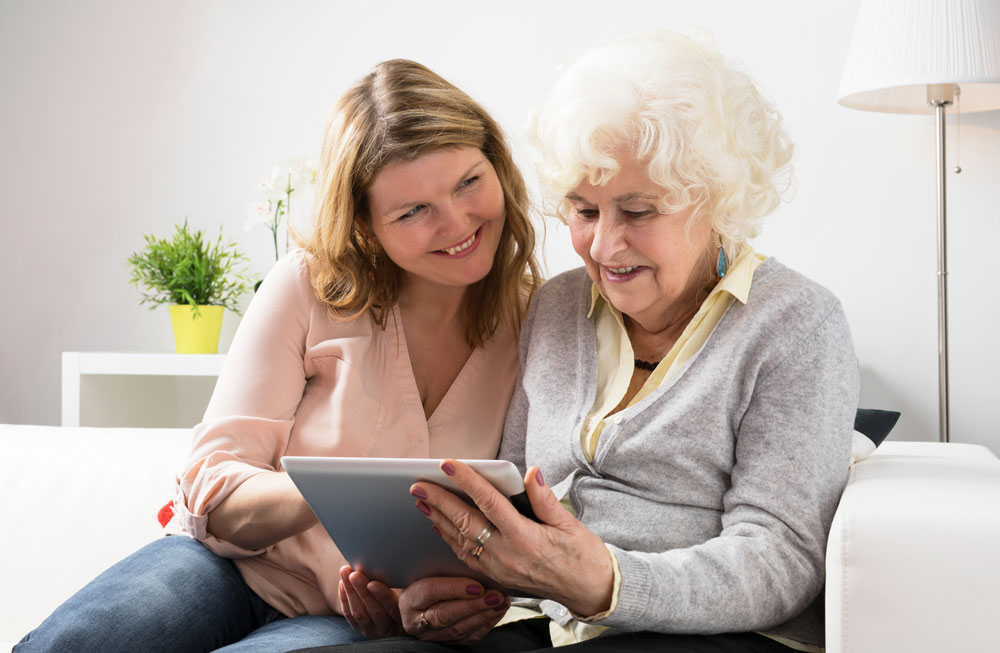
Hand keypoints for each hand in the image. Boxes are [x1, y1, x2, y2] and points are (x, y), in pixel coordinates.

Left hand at [338, 566, 402, 638]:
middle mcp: (388, 627)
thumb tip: (397, 567)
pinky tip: (342, 584)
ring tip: (345, 572)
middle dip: (362, 591)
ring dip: (350, 592)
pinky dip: (345, 599)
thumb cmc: (407, 600)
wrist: (397, 622)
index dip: (382, 595)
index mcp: (403, 618)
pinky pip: (350, 617)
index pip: (392, 607)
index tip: (372, 583)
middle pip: (374, 611)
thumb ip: (404, 586)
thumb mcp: (408, 595)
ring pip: (359, 613)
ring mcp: (373, 630)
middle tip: (354, 574)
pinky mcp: (361, 629)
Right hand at [398, 576, 508, 644]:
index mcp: (409, 600)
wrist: (418, 605)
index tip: (476, 585)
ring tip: (500, 602)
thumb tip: (470, 560)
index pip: (430, 592)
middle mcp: (417, 621)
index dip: (453, 588)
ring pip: (458, 628)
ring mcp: (432, 635)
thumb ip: (442, 568)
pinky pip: (468, 637)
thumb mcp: (426, 572)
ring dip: (483, 615)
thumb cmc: (424, 582)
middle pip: (445, 614)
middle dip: (473, 605)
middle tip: (495, 595)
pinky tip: (497, 612)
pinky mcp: (447, 643)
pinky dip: (486, 624)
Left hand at [411, 462, 613, 616]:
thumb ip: (544, 498)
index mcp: (525, 537)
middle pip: (466, 523)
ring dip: (439, 520)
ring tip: (422, 502)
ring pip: (461, 541)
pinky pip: (468, 557)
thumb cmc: (583, 555)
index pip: (489, 503)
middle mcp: (508, 555)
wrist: (590, 591)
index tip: (448, 465)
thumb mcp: (569, 522)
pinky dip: (451, 540)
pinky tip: (441, 527)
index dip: (466, 481)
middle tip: (418, 485)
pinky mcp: (498, 578)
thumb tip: (530, 473)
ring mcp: (500, 569)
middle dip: (439, 502)